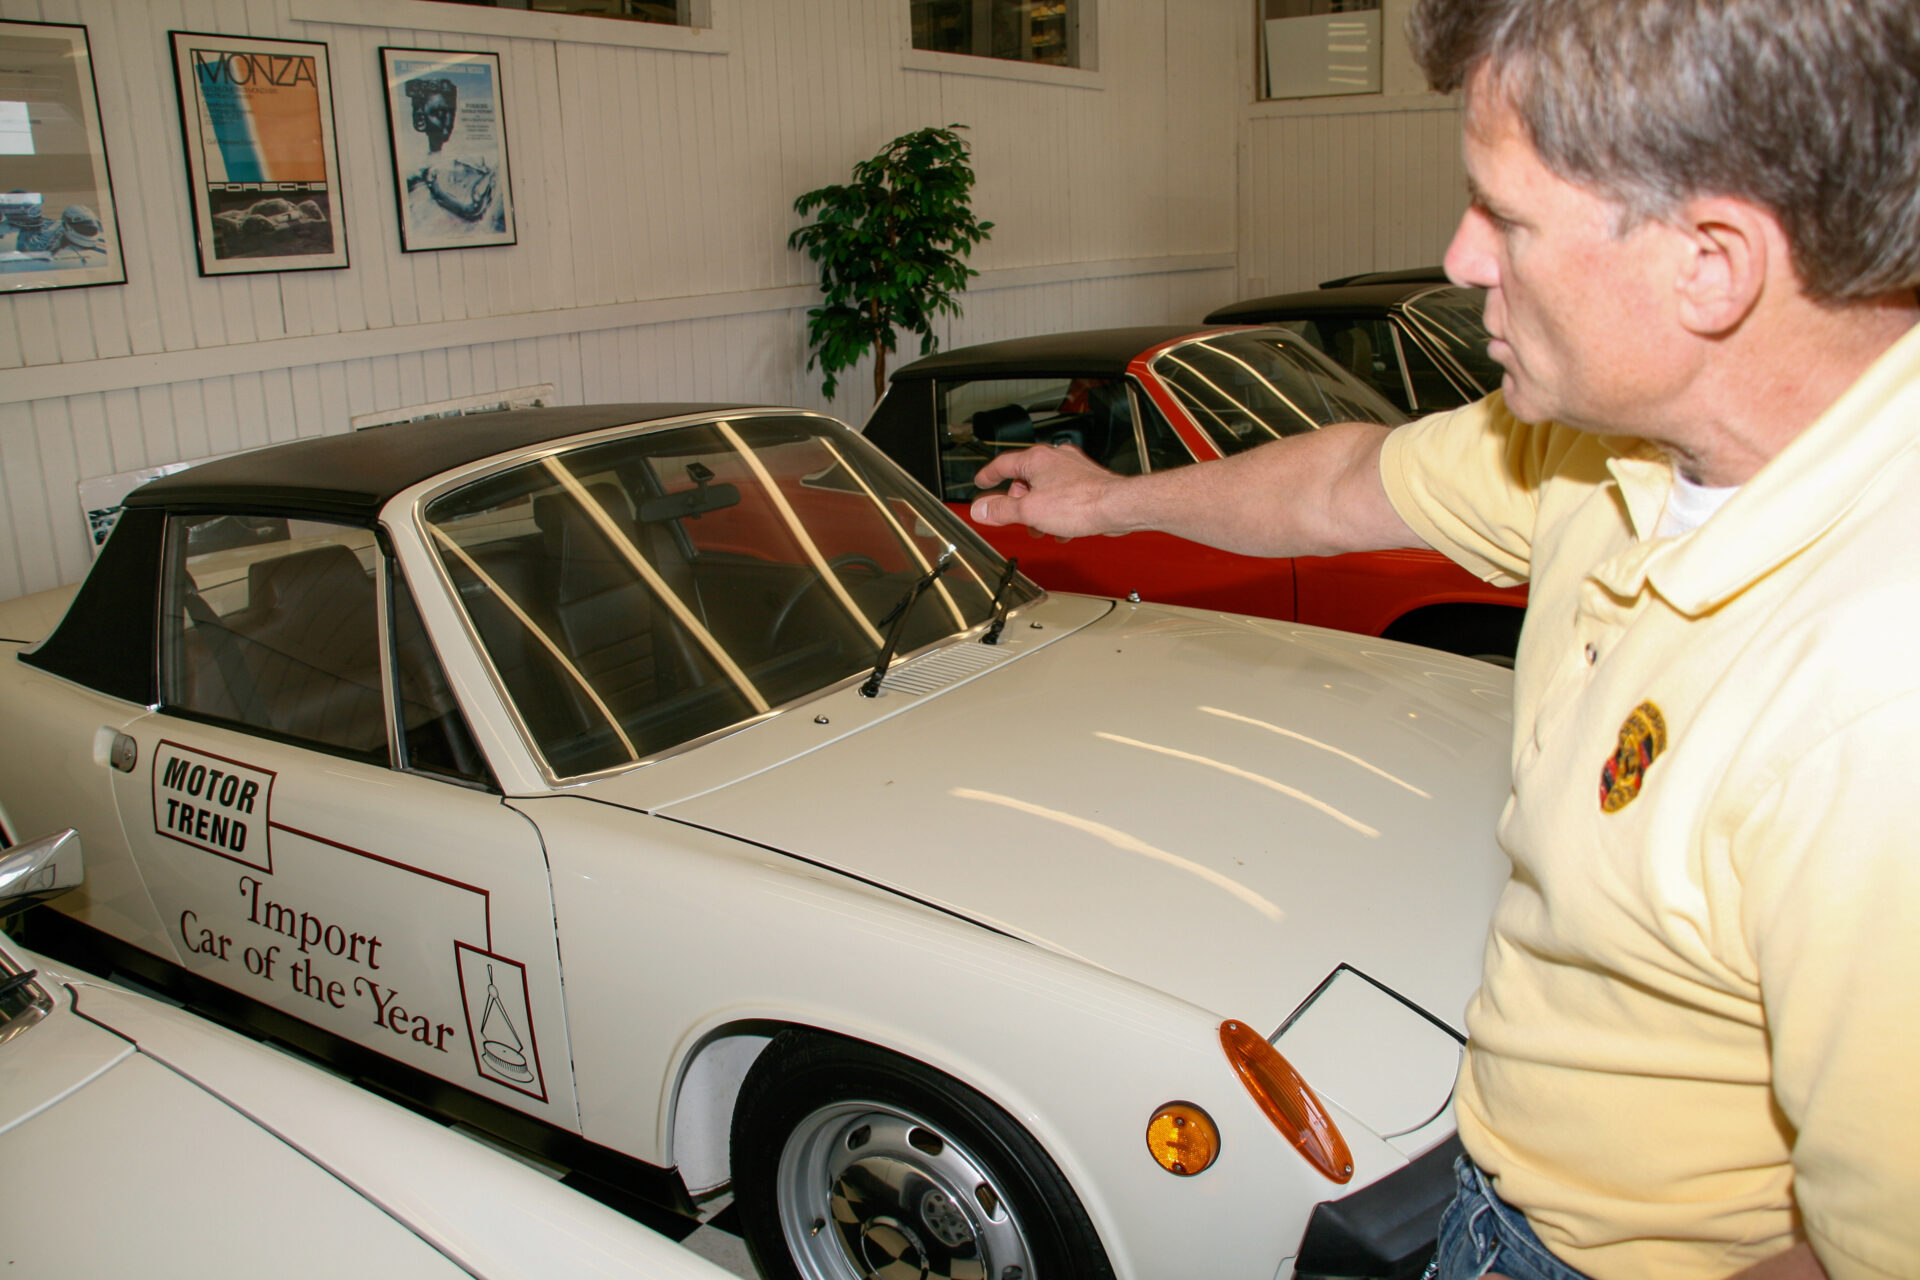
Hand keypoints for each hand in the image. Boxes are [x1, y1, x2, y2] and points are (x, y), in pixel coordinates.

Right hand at [969, 444, 1129, 538]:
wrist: (1116, 506)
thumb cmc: (1080, 503)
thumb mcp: (1029, 511)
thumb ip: (1001, 510)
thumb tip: (981, 509)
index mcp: (1036, 459)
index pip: (1003, 464)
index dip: (989, 476)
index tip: (981, 482)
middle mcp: (1055, 459)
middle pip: (1025, 481)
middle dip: (1021, 504)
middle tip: (1019, 520)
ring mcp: (1072, 469)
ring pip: (1045, 491)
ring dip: (1040, 512)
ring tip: (1043, 528)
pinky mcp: (1087, 482)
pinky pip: (1063, 497)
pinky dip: (1058, 513)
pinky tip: (1062, 530)